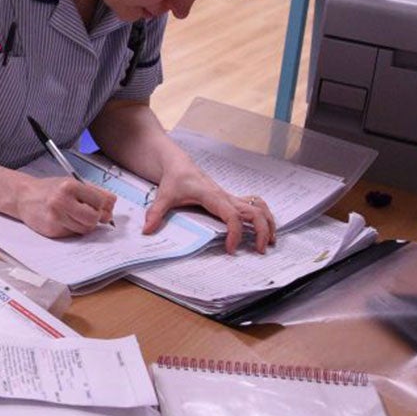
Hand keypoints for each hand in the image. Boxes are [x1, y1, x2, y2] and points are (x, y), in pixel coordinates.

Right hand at [17, 174, 116, 237]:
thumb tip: (112, 204)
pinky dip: (73, 228)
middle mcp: (61, 201)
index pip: (100, 201)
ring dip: (85, 224)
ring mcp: (55, 218)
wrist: (24, 197)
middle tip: (89, 212)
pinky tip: (64, 220)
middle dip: (95, 217)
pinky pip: (73, 234)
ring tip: (74, 215)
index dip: (102, 205)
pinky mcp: (52, 231)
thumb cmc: (50, 189)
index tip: (98, 204)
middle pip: (94, 218)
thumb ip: (95, 192)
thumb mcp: (73, 183)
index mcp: (69, 186)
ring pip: (85, 229)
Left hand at [146, 169, 275, 252]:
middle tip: (259, 251)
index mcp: (213, 196)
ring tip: (269, 242)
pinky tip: (264, 230)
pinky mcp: (230, 200)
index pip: (231, 215)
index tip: (230, 250)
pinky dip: (263, 216)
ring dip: (268, 223)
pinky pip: (254, 205)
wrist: (177, 164)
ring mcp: (230, 198)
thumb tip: (147, 230)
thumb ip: (156, 213)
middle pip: (254, 212)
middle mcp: (226, 197)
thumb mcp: (163, 196)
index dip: (234, 233)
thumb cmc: (174, 178)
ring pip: (259, 207)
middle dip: (261, 231)